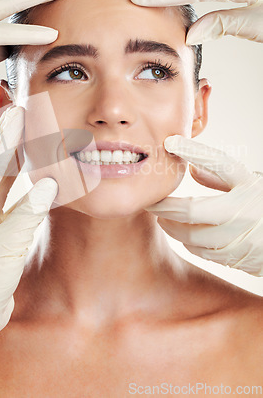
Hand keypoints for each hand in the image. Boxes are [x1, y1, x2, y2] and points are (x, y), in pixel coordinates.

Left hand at [0, 105, 57, 373]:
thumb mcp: (8, 244)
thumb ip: (29, 212)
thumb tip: (49, 184)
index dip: (8, 135)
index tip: (17, 111)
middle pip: (0, 164)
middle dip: (12, 138)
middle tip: (23, 113)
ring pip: (8, 179)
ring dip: (20, 158)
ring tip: (31, 135)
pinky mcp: (3, 227)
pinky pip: (17, 197)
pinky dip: (28, 184)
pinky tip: (38, 174)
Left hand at [145, 135, 262, 275]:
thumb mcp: (250, 183)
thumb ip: (219, 175)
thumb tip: (190, 168)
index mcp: (249, 186)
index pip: (217, 162)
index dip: (193, 150)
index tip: (171, 142)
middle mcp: (245, 211)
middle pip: (190, 212)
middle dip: (165, 208)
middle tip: (151, 203)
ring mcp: (242, 239)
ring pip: (193, 237)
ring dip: (174, 229)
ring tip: (164, 221)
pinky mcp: (241, 259)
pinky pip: (206, 253)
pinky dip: (191, 244)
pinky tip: (186, 237)